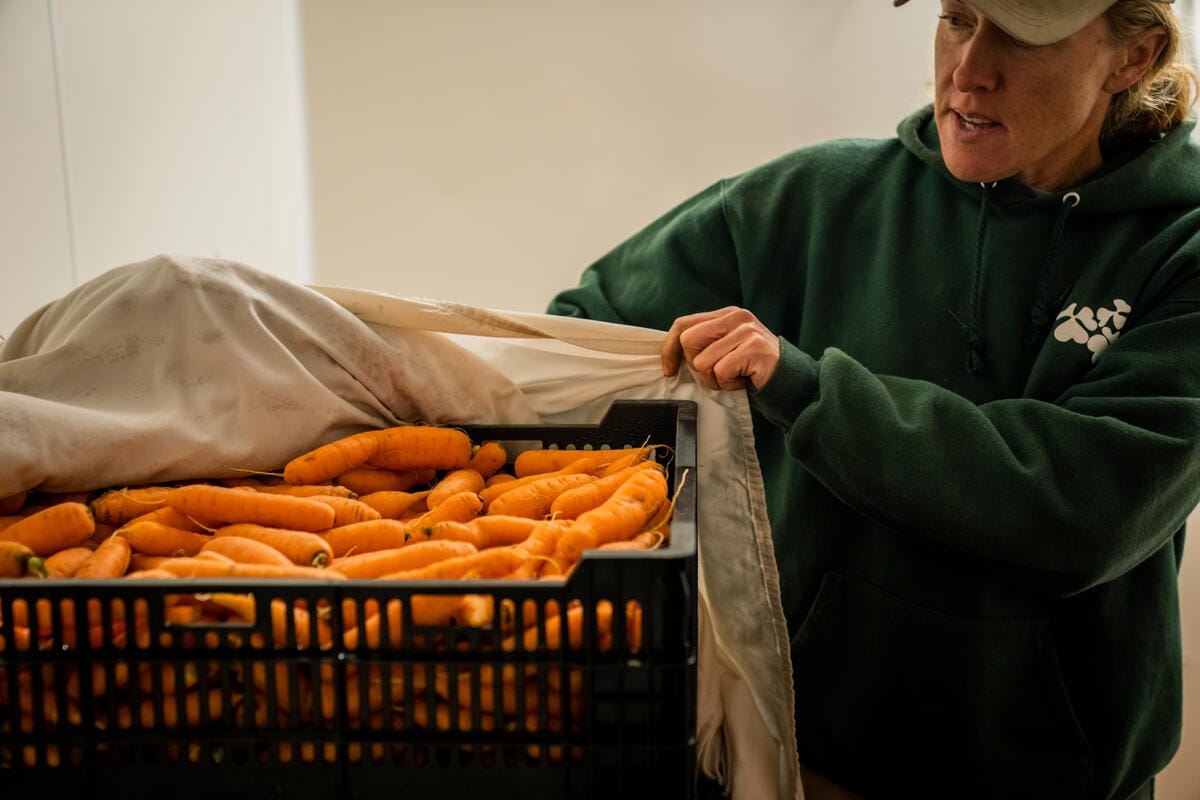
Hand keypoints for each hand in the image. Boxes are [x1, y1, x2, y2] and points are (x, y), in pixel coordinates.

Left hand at [661, 306, 779, 390]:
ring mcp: (746, 331)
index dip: (670, 348)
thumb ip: (704, 345)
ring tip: (735, 378)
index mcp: (726, 315)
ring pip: (702, 362)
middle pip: (688, 341)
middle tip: (716, 375)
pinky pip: (721, 372)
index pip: (684, 324)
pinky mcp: (754, 349)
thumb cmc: (752, 371)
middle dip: (695, 366)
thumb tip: (670, 355)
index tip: (669, 370)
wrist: (790, 382)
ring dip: (715, 380)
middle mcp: (736, 317)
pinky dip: (729, 385)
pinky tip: (745, 381)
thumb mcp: (726, 351)